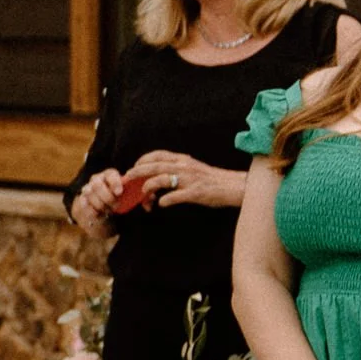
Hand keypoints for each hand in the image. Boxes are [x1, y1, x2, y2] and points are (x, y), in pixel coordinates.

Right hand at [69, 169, 125, 237]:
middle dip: (107, 197)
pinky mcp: (81, 199)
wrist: (107, 209)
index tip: (119, 192)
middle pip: (97, 185)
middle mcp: (97, 179)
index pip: (110, 175)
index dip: (114, 183)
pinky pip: (84, 204)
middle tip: (116, 206)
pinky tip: (99, 214)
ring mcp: (87, 188)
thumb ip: (130, 191)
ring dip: (100, 205)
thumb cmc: (120, 199)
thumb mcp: (127, 194)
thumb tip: (137, 191)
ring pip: (90, 194)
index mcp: (109, 175)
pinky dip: (93, 211)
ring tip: (108, 210)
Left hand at [124, 150, 246, 209]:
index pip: (157, 155)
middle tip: (126, 180)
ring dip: (148, 188)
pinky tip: (161, 205)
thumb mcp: (192, 169)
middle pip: (154, 166)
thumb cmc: (212, 180)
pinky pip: (175, 196)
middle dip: (136, 173)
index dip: (142, 161)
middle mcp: (184, 167)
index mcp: (183, 160)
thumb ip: (176, 170)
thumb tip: (158, 176)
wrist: (234, 186)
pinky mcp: (195, 193)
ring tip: (144, 197)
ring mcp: (189, 180)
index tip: (133, 168)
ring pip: (161, 179)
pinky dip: (165, 201)